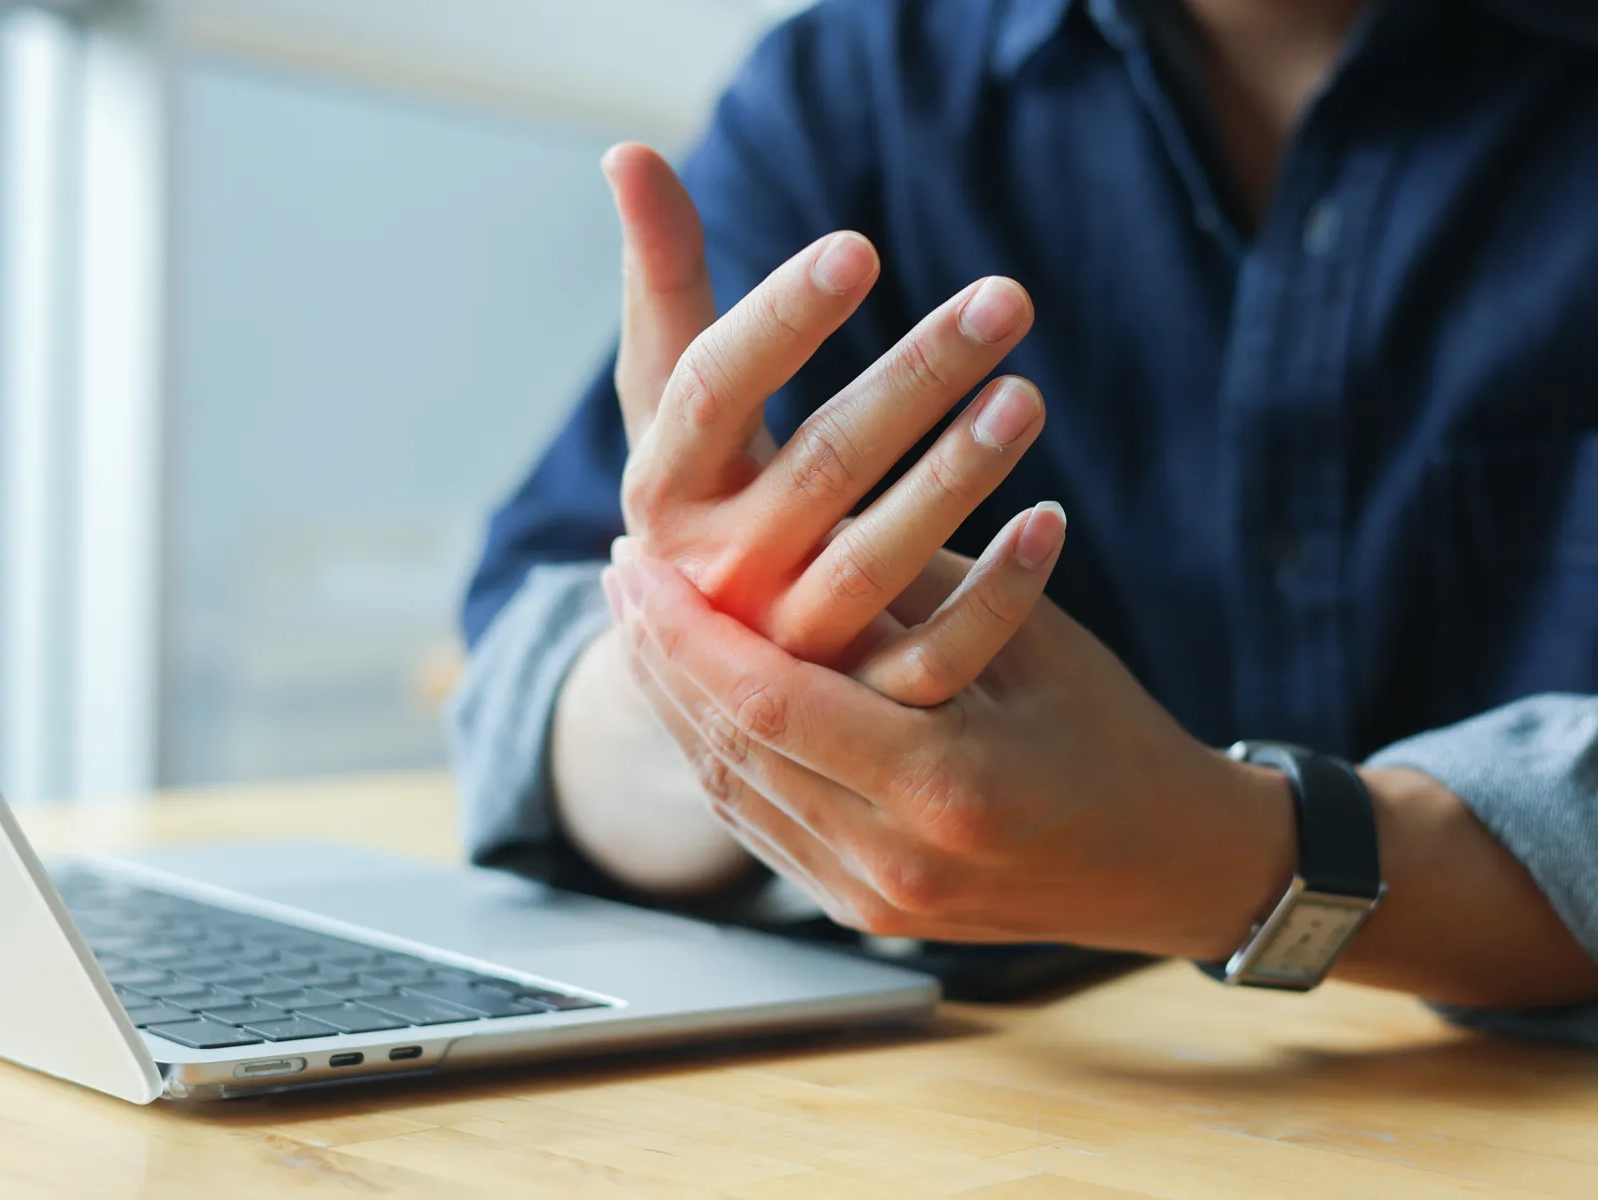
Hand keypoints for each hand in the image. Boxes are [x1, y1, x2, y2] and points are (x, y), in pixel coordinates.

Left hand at [603, 552, 1296, 957]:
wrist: (1163, 863)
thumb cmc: (1110, 731)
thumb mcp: (1024, 637)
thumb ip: (905, 598)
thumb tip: (788, 533)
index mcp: (944, 786)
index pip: (769, 702)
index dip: (689, 630)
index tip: (637, 561)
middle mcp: (894, 860)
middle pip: (730, 748)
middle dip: (661, 655)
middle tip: (618, 574)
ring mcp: (872, 899)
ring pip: (729, 791)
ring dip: (674, 703)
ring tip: (640, 623)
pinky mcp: (862, 912)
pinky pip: (758, 824)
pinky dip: (715, 753)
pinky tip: (692, 695)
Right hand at [604, 142, 1047, 665]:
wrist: (710, 676)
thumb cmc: (707, 500)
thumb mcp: (674, 412)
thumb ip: (665, 287)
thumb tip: (631, 151)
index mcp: (664, 491)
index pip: (708, 393)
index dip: (780, 320)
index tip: (859, 249)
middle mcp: (717, 576)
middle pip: (819, 465)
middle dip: (914, 375)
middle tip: (1006, 297)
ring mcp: (789, 649)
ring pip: (879, 562)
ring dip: (957, 475)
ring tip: (1028, 396)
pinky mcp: (858, 708)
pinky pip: (938, 655)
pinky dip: (999, 592)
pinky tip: (1053, 521)